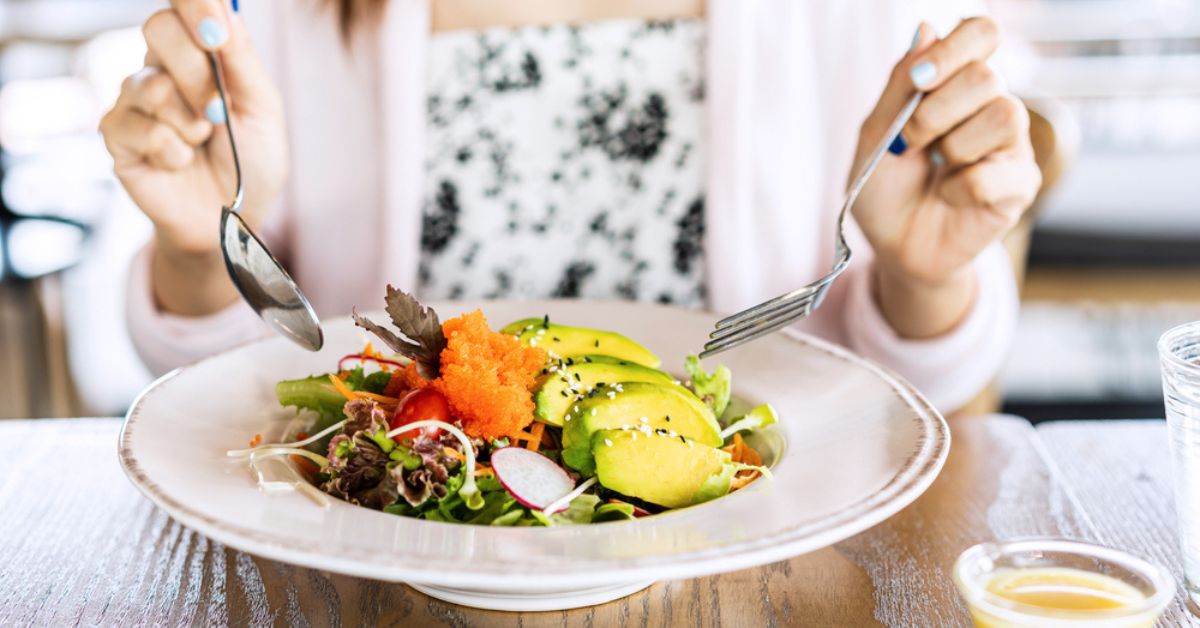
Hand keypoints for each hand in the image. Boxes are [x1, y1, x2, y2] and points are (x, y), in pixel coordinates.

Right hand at [100, 0, 286, 313]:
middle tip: (218, 111)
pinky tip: (181, 163)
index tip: (214, 32)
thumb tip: (226, 9)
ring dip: (188, 121)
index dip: (194, 6)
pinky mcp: (118, 135)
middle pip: (158, 28)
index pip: (183, 6)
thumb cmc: (251, 163)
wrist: (231, 221)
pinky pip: (138, 127)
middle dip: (196, 72)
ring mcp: (135, 100)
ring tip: (203, 143)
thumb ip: (242, 61)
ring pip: (149, 84)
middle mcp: (163, 68)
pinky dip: (171, 150)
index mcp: (201, 54)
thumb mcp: (263, 110)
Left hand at [851, 18, 1040, 336]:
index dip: (955, 47)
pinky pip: (998, 173)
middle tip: (912, 141)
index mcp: (956, 84)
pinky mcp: (1021, 185)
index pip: (981, 33)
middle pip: (987, 76)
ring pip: (1006, 115)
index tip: (919, 78)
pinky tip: (950, 196)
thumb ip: (900, 84)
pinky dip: (962, 187)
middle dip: (935, 112)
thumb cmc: (885, 188)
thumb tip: (926, 28)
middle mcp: (991, 105)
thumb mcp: (877, 133)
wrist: (893, 246)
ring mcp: (1011, 145)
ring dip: (954, 145)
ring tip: (937, 167)